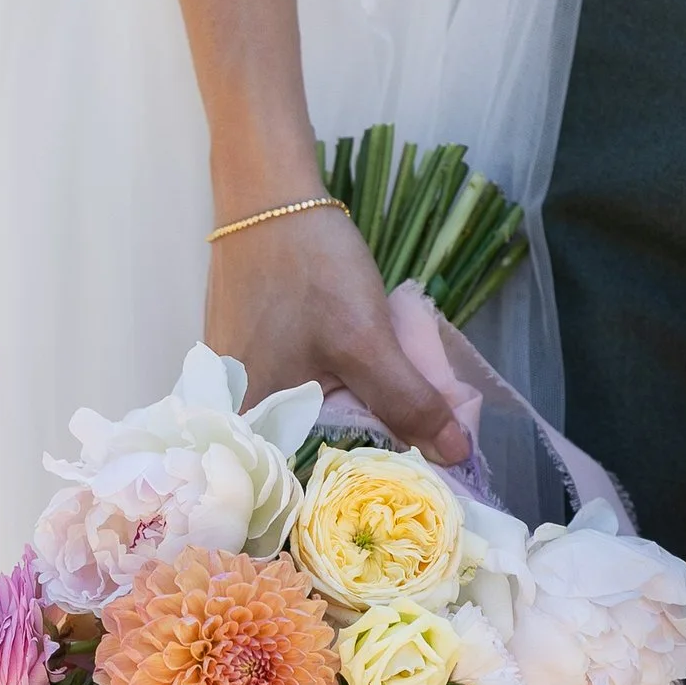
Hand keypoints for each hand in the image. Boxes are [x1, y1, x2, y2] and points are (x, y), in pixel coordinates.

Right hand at [208, 208, 471, 466]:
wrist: (269, 196)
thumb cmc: (310, 268)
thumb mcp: (366, 340)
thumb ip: (407, 402)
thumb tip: (454, 456)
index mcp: (251, 422)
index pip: (303, 486)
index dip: (355, 489)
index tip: (405, 488)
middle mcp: (232, 412)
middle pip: (306, 453)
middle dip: (360, 452)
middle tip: (417, 450)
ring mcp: (236, 382)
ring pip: (305, 421)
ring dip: (350, 421)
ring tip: (399, 419)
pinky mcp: (247, 356)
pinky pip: (296, 392)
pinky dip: (332, 392)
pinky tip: (362, 382)